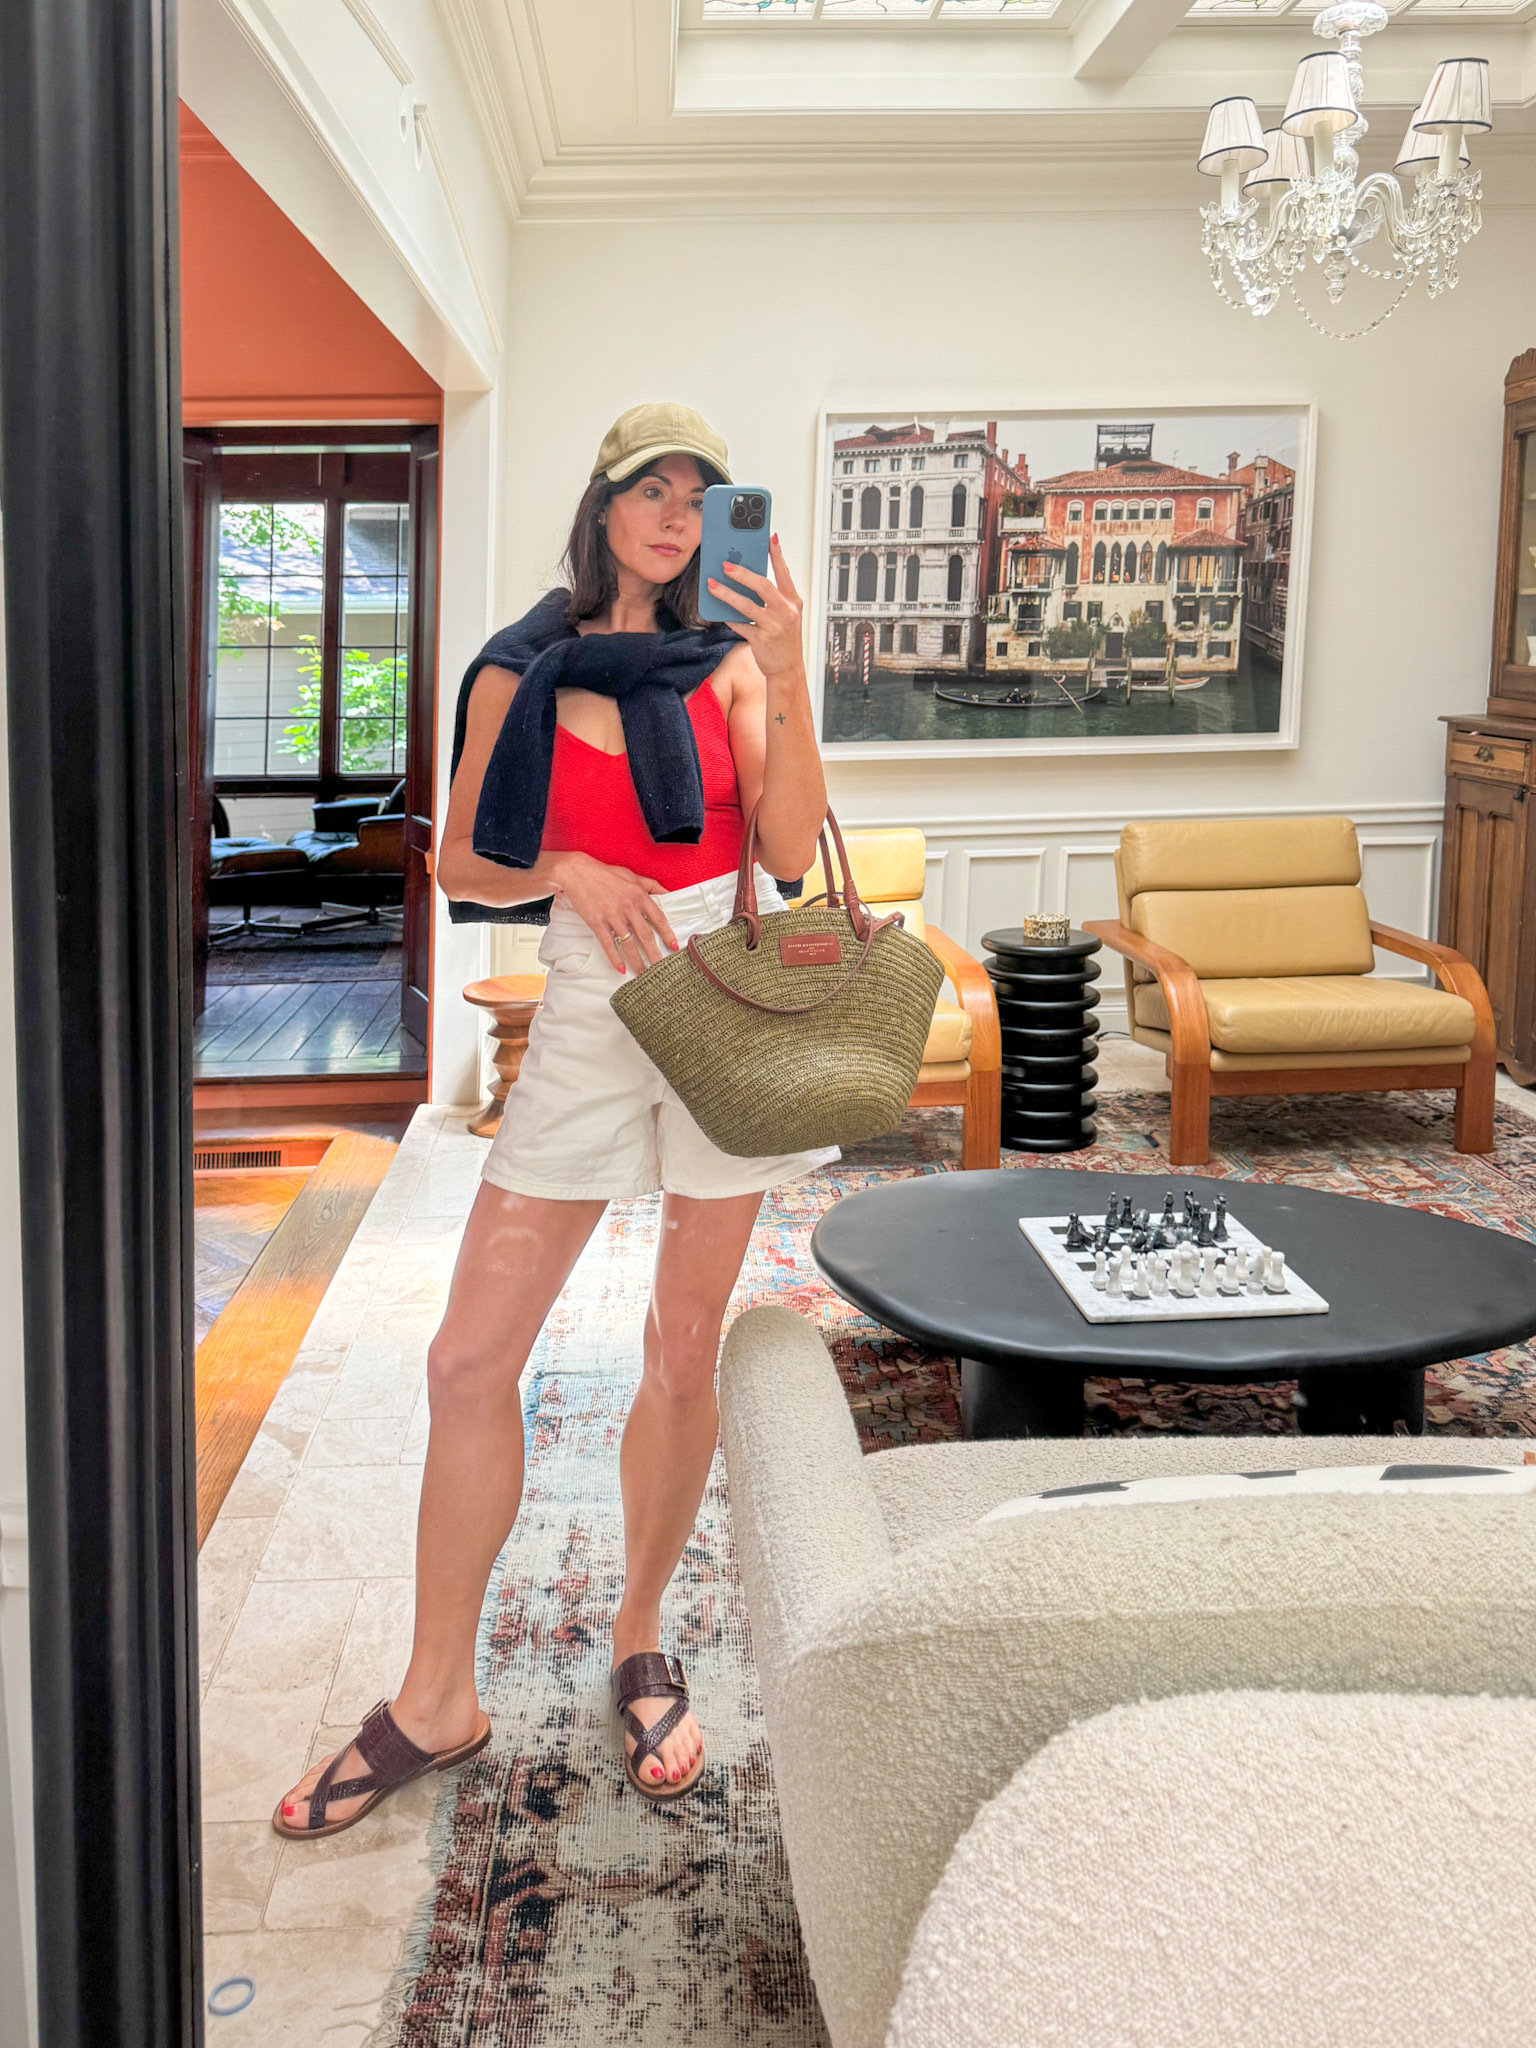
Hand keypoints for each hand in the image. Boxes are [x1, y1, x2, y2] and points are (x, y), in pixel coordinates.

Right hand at [548, 852, 677, 972]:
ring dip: (636, 961)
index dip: (667, 934)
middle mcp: (628, 907)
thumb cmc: (606, 874)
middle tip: (660, 967)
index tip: (674, 947)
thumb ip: (652, 886)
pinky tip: (620, 969)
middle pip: (645, 935)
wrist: (578, 872)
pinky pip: (608, 944)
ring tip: (642, 973)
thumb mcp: (632, 876)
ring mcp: (612, 915)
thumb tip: (669, 894)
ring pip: (628, 943)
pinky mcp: (597, 922)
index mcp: (639, 896)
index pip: (658, 918)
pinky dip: (614, 958)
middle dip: (654, 954)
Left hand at [706, 533, 803, 679]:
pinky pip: (739, 625)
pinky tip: (718, 610)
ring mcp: (774, 627)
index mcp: (793, 602)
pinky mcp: (761, 640)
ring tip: (712, 585)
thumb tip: (747, 577)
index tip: (769, 537)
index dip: (777, 554)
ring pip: (747, 606)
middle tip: (726, 565)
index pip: (784, 573)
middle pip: (763, 586)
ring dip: (727, 594)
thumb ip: (773, 597)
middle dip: (743, 574)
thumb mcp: (786, 615)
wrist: (788, 669)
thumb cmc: (784, 639)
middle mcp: (786, 612)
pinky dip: (728, 617)